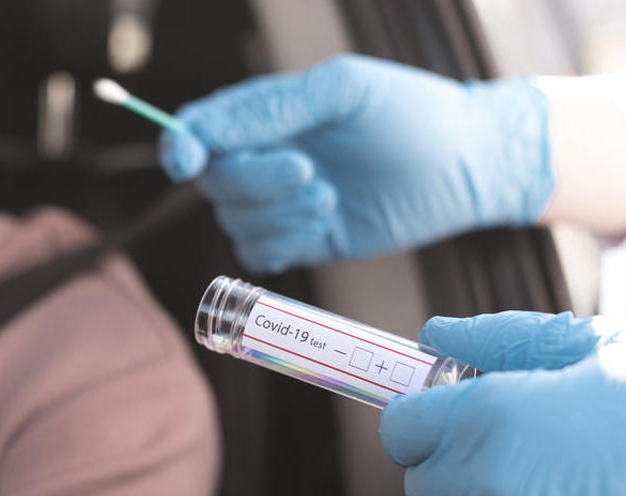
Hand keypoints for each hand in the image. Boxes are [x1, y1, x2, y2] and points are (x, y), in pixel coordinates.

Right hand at [160, 54, 555, 272]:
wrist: (465, 166)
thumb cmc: (410, 115)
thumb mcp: (344, 91)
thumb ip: (274, 107)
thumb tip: (204, 130)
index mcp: (267, 114)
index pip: (201, 129)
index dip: (182, 146)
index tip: (186, 161)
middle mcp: (264, 157)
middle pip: (215, 182)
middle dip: (256, 182)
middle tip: (310, 172)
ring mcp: (280, 203)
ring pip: (235, 221)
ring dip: (280, 215)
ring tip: (331, 198)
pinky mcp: (300, 240)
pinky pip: (258, 253)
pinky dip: (283, 244)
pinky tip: (321, 226)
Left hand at [380, 311, 625, 495]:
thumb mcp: (591, 354)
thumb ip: (503, 339)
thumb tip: (438, 331)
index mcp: (489, 418)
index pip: (399, 430)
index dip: (424, 426)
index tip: (451, 428)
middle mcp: (483, 487)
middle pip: (424, 489)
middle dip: (459, 476)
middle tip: (523, 466)